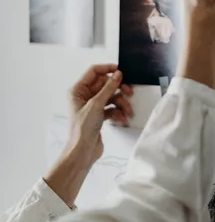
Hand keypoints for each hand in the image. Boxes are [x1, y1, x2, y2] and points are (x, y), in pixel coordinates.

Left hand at [44, 65, 132, 207]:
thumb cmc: (82, 129)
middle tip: (129, 91)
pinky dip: (118, 112)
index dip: (107, 69)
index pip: (94, 71)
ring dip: (121, 102)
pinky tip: (122, 118)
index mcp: (78, 90)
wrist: (82, 152)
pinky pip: (112, 107)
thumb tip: (118, 74)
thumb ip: (108, 88)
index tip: (121, 70)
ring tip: (127, 110)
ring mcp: (92, 106)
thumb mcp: (96, 105)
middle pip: (105, 84)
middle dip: (118, 89)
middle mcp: (84, 96)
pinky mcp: (99, 115)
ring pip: (111, 96)